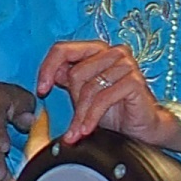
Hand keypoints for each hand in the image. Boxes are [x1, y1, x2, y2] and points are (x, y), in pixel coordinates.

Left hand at [36, 41, 180, 151]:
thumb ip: (66, 79)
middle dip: (73, 100)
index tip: (41, 90)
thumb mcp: (82, 93)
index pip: (62, 49)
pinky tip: (87, 130)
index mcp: (96, 50)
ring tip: (78, 131)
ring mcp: (126, 64)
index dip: (47, 69)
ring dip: (81, 114)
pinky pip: (103, 98)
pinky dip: (91, 117)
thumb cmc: (112, 110)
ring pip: (89, 88)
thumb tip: (46, 76)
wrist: (139, 129)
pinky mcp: (135, 81)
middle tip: (75, 119)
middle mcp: (113, 52)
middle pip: (76, 72)